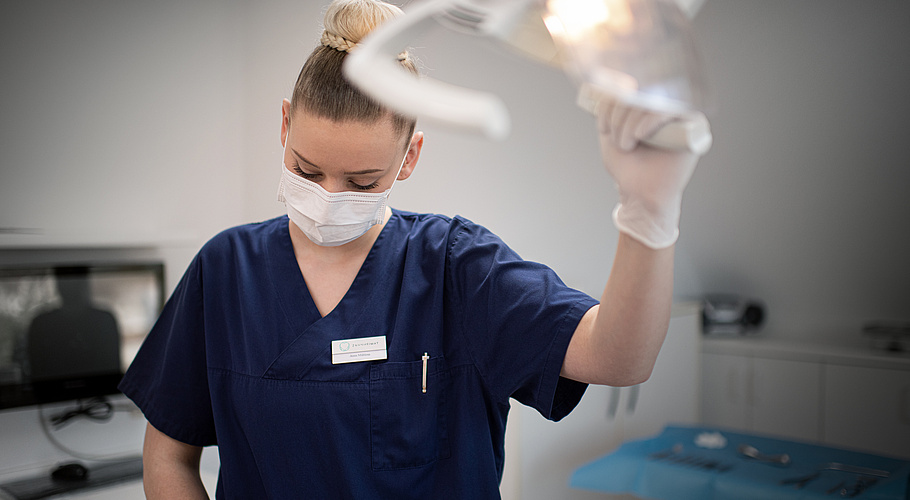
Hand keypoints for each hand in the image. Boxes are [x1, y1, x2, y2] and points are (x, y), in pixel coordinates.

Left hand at [596, 98, 706, 248]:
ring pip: (650, 100)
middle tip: (617, 139)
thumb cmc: (627, 166)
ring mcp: (680, 116)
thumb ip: (610, 107)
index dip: (612, 101)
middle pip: (639, 90)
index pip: (630, 86)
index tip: (603, 125)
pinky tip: (640, 136)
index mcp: (647, 106)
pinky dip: (648, 121)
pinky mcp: (694, 127)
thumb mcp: (609, 131)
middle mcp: (666, 107)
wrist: (638, 194)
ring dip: (629, 123)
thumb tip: (611, 82)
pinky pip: (669, 110)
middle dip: (619, 115)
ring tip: (627, 145)